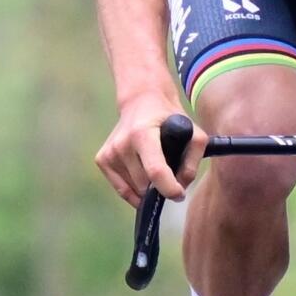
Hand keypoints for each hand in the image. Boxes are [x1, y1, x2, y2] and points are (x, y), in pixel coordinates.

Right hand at [93, 84, 193, 207]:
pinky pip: (121, 189)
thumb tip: (180, 186)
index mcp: (143, 134)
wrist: (141, 101)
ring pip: (133, 190)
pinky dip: (135, 189)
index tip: (180, 194)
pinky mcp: (102, 159)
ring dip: (147, 188)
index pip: (155, 171)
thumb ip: (192, 162)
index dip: (169, 188)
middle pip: (144, 185)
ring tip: (154, 168)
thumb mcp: (193, 133)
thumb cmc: (169, 118)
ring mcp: (109, 152)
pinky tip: (142, 174)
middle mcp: (122, 144)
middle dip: (160, 187)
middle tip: (169, 174)